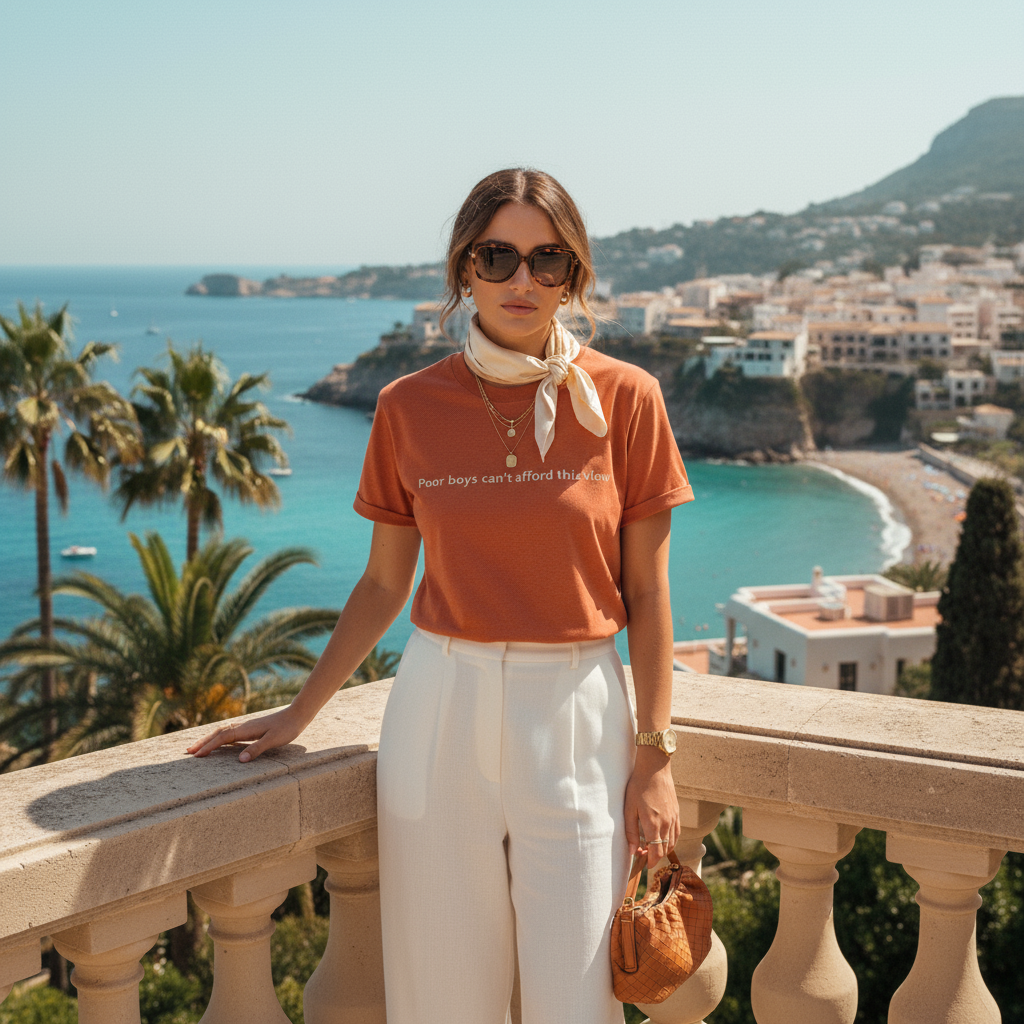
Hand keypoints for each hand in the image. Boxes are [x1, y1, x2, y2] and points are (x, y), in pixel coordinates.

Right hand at [185, 705, 306, 762]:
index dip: (209, 746)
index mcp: (246, 729)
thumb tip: (240, 760)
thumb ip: (257, 748)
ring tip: (198, 747)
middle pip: (218, 733)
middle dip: (203, 742)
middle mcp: (243, 726)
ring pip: (222, 731)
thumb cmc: (287, 728)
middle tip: (188, 752)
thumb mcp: (273, 740)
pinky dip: (219, 737)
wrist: (297, 715)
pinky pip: (229, 732)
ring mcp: (246, 726)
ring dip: (209, 739)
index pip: (222, 738)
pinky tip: (218, 741)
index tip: (196, 755)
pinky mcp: (251, 728)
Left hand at [624, 746, 679, 867]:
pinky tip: (663, 836)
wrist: (654, 768)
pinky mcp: (677, 812)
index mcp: (653, 824)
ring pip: (673, 842)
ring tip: (651, 845)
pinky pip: (677, 832)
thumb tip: (631, 851)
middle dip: (655, 856)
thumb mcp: (629, 808)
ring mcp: (674, 818)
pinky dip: (671, 840)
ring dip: (663, 848)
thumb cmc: (638, 786)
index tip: (644, 864)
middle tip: (643, 852)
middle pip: (665, 849)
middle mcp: (666, 824)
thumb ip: (630, 831)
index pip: (656, 852)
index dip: (651, 861)